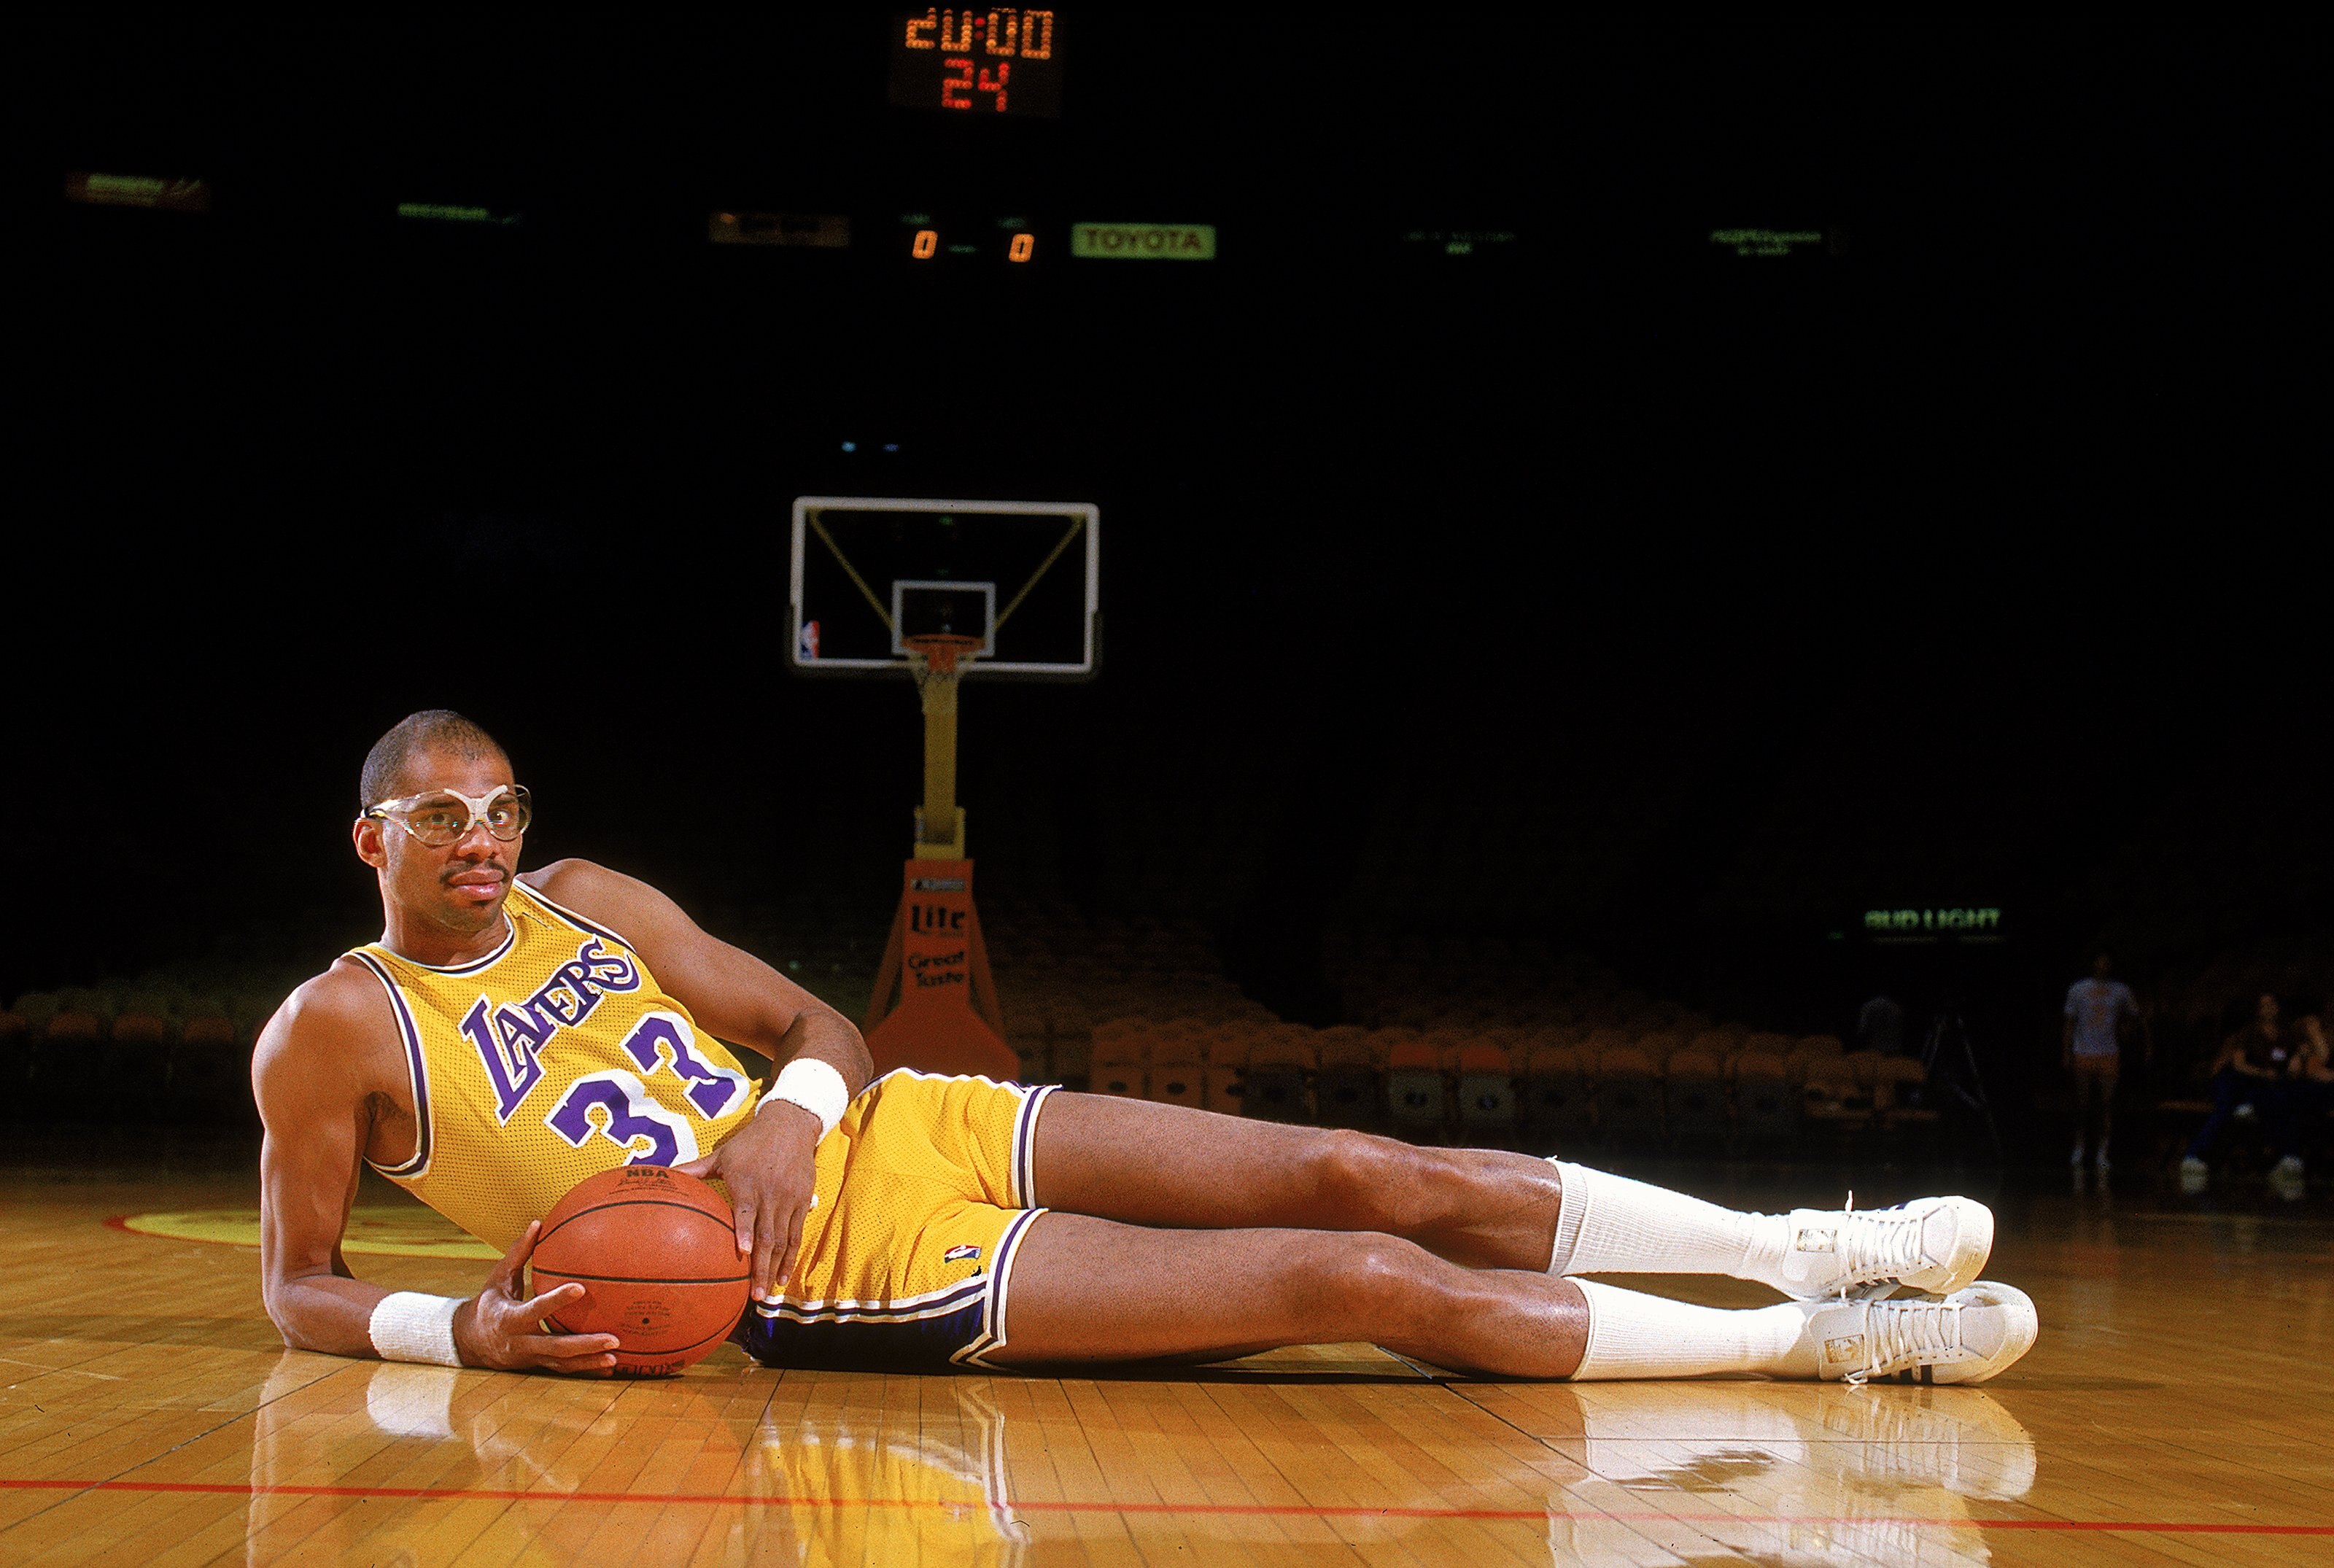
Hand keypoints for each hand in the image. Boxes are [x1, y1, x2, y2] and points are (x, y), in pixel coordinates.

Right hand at [452, 1221, 621, 1374]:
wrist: (469, 1341)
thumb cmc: (489, 1302)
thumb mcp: (497, 1278)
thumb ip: (518, 1253)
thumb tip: (537, 1223)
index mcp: (509, 1318)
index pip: (535, 1309)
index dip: (556, 1300)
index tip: (581, 1288)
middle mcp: (520, 1342)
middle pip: (555, 1346)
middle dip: (584, 1345)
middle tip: (614, 1338)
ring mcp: (530, 1357)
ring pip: (562, 1363)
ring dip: (589, 1362)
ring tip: (617, 1358)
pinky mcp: (537, 1365)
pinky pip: (563, 1369)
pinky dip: (586, 1369)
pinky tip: (610, 1367)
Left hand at [676, 1100, 820, 1304]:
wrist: (789, 1126)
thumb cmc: (749, 1143)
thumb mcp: (722, 1155)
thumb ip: (694, 1170)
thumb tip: (662, 1174)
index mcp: (746, 1183)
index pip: (746, 1211)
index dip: (745, 1231)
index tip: (741, 1251)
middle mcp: (770, 1193)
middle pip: (767, 1235)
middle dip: (760, 1267)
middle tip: (752, 1294)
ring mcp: (788, 1200)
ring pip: (783, 1240)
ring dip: (775, 1269)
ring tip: (766, 1293)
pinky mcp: (802, 1202)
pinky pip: (797, 1235)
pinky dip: (791, 1258)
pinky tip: (783, 1277)